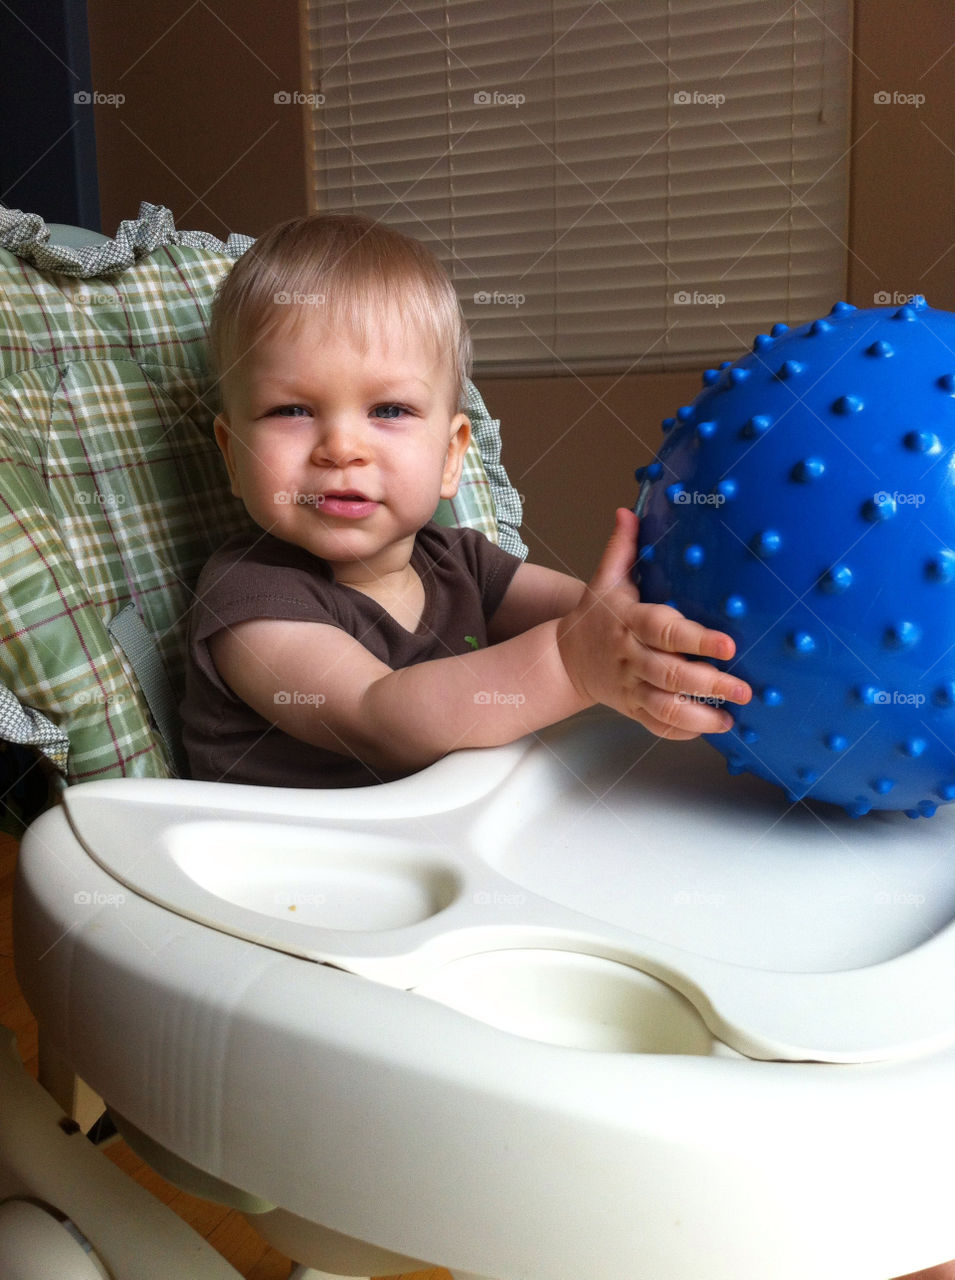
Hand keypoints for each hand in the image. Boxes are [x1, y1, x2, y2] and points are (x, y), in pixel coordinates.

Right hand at [556, 508, 750, 738]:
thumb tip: (628, 510)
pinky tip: (708, 727)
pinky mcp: (632, 708)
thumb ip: (622, 548)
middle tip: (744, 687)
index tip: (729, 645)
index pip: (664, 631)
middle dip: (710, 683)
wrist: (563, 659)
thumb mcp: (604, 580)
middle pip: (670, 674)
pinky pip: (657, 726)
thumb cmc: (595, 616)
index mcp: (629, 622)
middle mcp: (631, 657)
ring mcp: (631, 687)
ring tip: (731, 718)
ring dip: (700, 714)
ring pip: (665, 707)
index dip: (696, 639)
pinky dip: (683, 730)